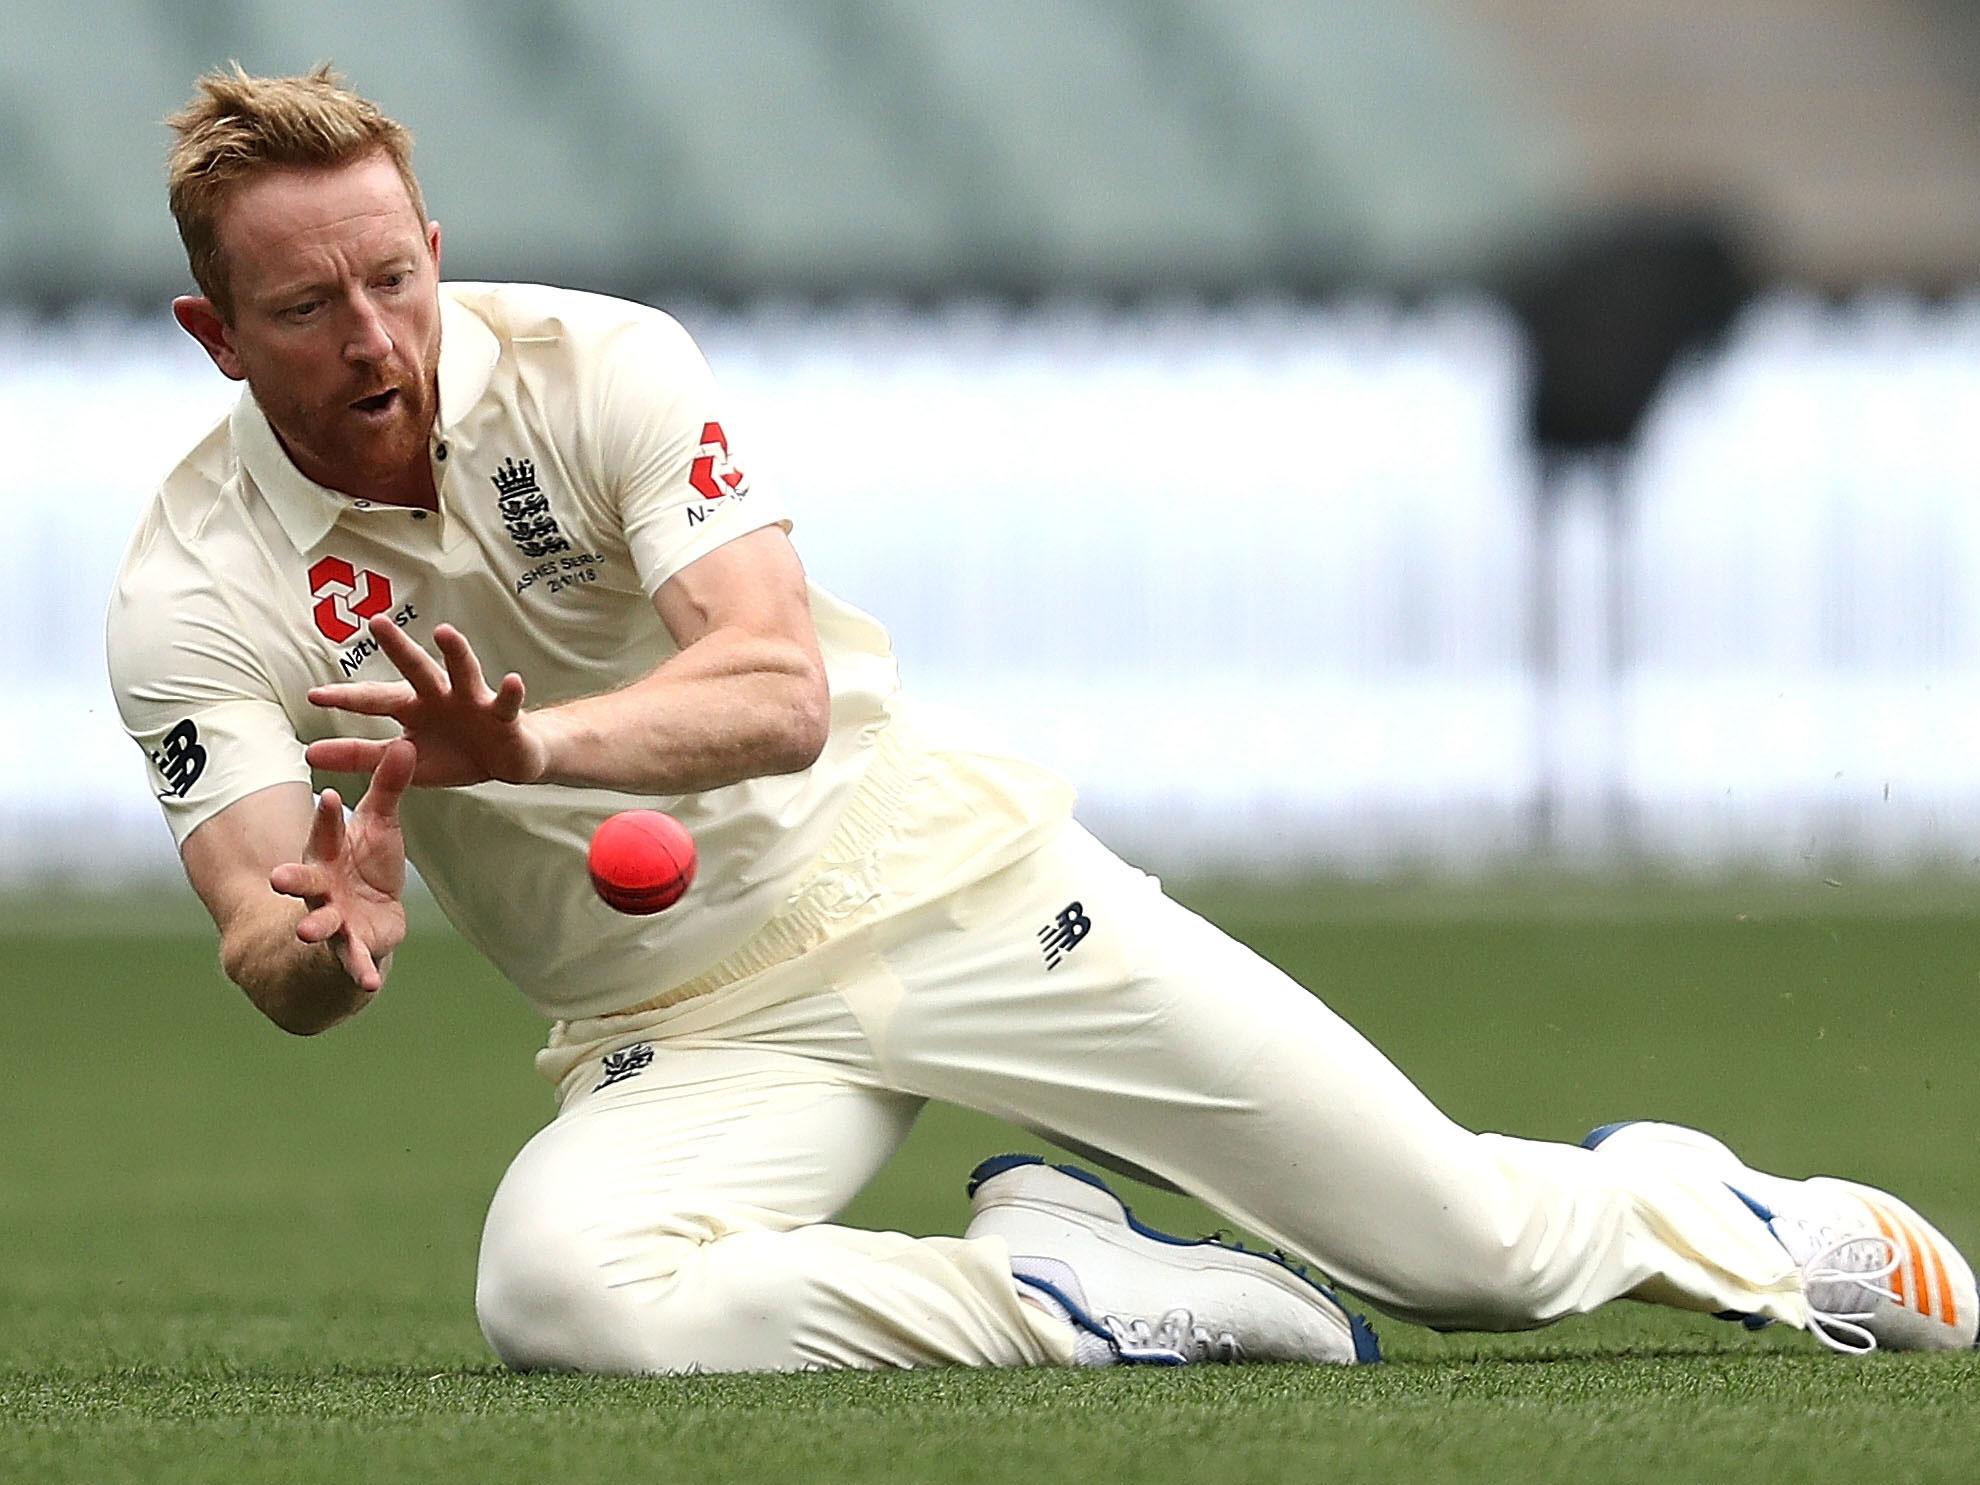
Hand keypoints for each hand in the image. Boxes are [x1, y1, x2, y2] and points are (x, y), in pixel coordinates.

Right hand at [269, 737, 415, 992]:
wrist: (364, 921)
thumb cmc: (366, 866)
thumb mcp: (380, 826)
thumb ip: (388, 789)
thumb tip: (405, 740)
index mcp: (327, 853)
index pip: (325, 832)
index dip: (326, 817)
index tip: (328, 796)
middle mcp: (321, 886)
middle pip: (304, 880)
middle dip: (292, 879)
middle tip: (276, 878)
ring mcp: (332, 919)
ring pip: (319, 923)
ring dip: (313, 927)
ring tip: (305, 931)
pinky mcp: (351, 947)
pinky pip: (353, 962)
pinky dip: (360, 973)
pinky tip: (370, 984)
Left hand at [304, 619, 549, 786]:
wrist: (505, 760)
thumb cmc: (455, 753)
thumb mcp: (405, 760)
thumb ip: (360, 756)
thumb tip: (309, 753)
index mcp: (413, 707)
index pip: (375, 699)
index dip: (347, 697)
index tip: (315, 696)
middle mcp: (440, 695)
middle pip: (415, 668)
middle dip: (397, 647)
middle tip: (377, 622)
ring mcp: (473, 701)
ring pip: (463, 672)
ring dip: (455, 652)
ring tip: (445, 633)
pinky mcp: (504, 716)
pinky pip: (506, 702)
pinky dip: (510, 692)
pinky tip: (513, 680)